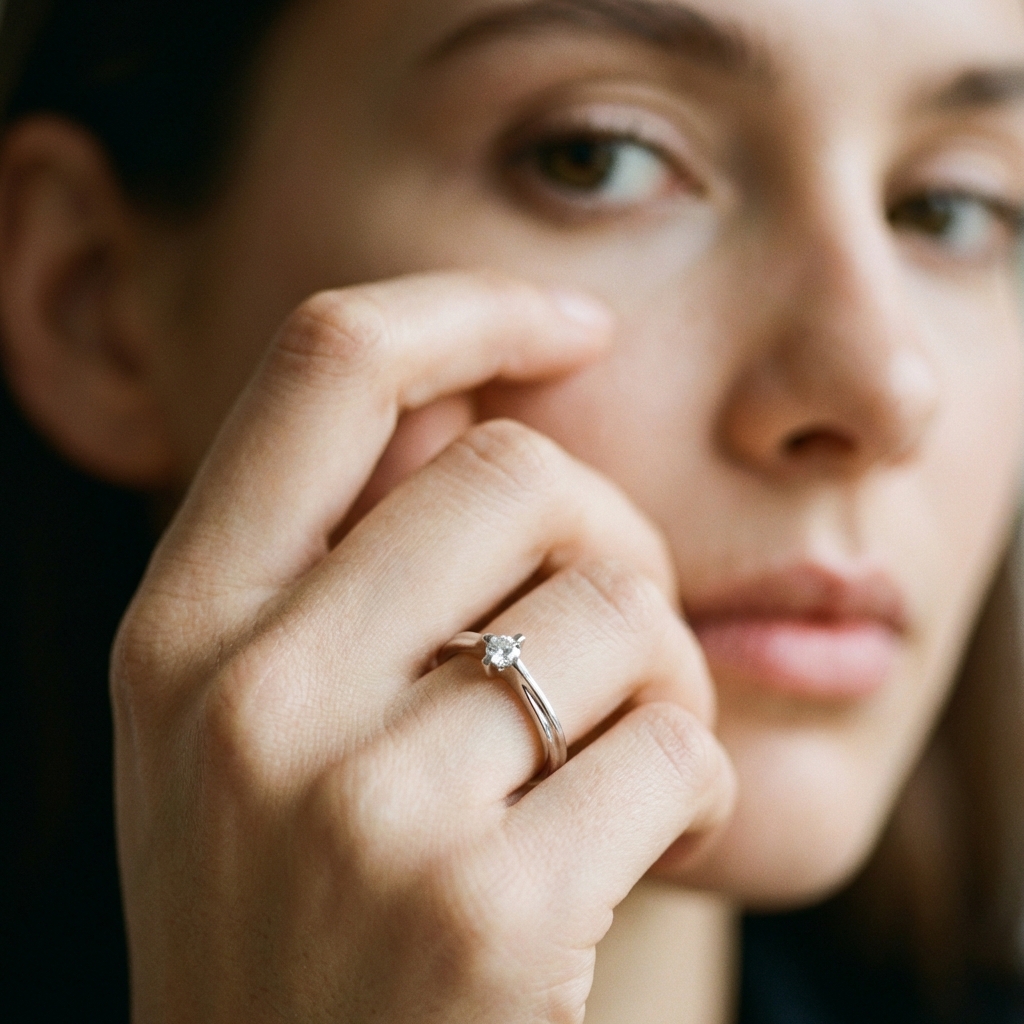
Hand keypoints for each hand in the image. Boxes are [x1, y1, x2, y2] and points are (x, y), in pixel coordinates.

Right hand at [112, 271, 735, 1022]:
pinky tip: (646, 840)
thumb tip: (480, 396)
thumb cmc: (297, 900)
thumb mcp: (260, 720)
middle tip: (620, 626)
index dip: (470, 307)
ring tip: (624, 753)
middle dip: (612, 532)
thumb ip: (345, 555)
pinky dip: (695, 783)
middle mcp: (251, 696)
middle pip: (521, 473)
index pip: (331, 361)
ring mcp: (362, 811)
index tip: (574, 322)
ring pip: (621, 610)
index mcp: (184, 624)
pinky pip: (676, 750)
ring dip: (665, 675)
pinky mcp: (483, 915)